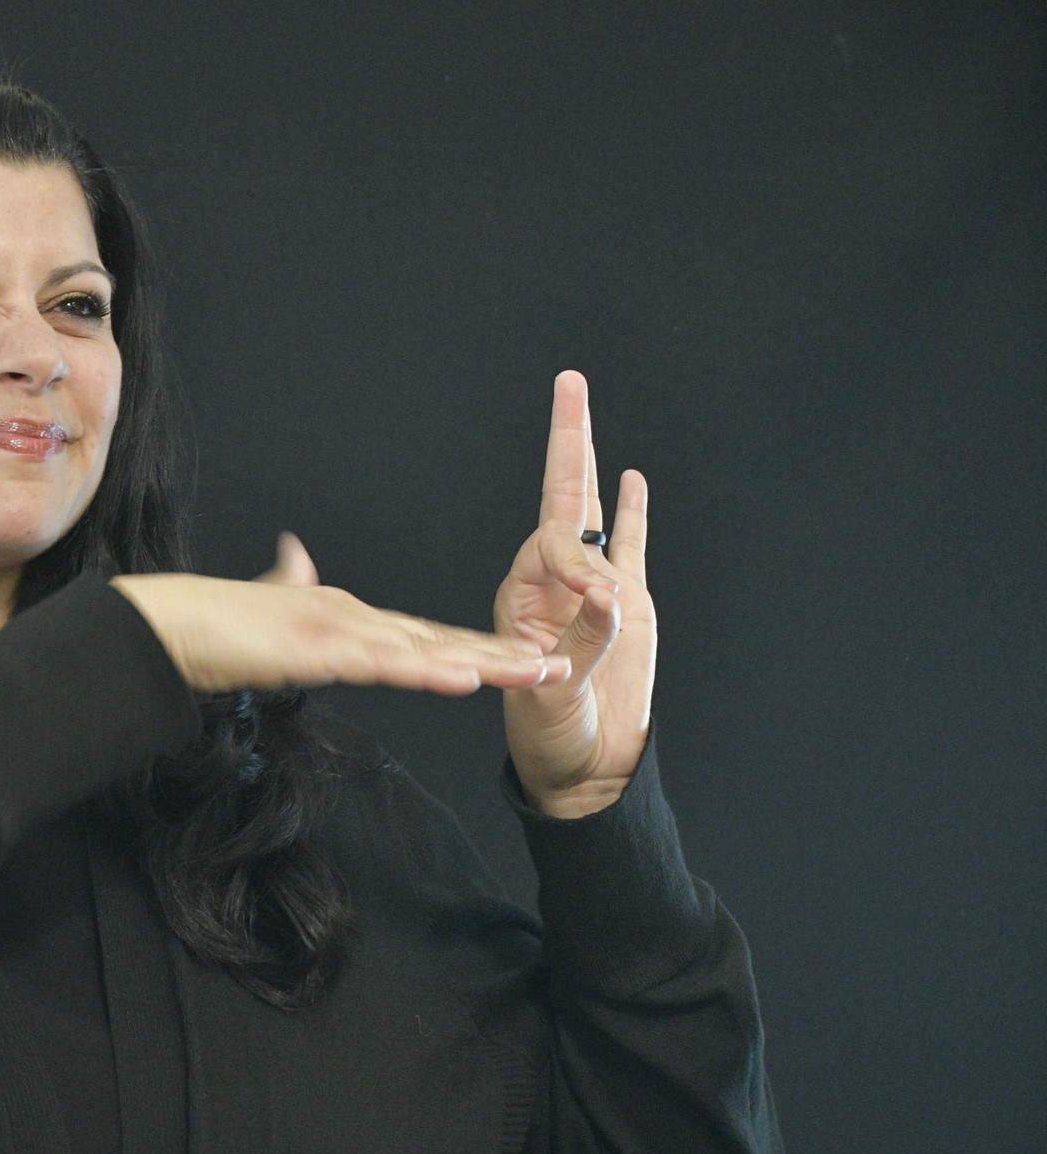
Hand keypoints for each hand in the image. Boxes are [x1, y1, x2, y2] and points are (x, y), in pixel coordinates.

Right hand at [111, 534, 571, 697]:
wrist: (174, 622)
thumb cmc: (215, 622)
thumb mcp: (267, 605)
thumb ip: (287, 582)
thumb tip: (293, 552)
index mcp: (346, 615)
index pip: (423, 637)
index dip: (474, 648)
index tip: (519, 658)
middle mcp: (354, 616)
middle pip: (441, 641)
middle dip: (501, 655)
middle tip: (560, 666)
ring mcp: (340, 629)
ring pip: (427, 650)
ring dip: (486, 663)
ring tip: (539, 674)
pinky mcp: (321, 648)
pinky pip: (385, 663)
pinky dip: (428, 670)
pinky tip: (466, 678)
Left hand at [494, 370, 656, 817]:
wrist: (581, 768)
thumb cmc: (551, 739)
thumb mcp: (555, 698)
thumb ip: (583, 646)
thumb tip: (610, 595)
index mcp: (522, 599)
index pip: (553, 548)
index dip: (579, 562)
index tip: (604, 600)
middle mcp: (552, 583)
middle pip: (562, 499)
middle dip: (566, 443)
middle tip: (569, 385)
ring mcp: (591, 589)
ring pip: (592, 513)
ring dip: (590, 463)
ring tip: (580, 408)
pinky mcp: (628, 606)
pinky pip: (627, 546)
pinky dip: (629, 512)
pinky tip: (630, 478)